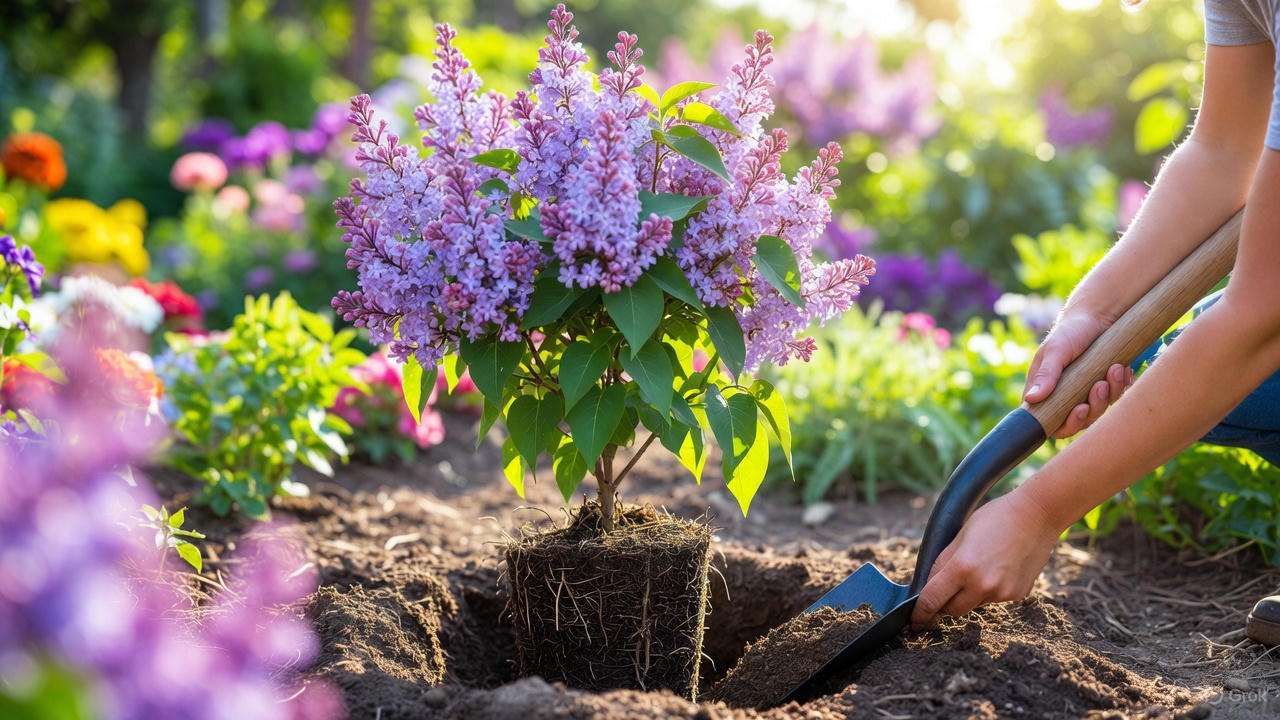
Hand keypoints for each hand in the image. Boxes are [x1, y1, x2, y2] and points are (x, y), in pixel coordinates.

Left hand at [910, 488, 1060, 626]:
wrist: (1037, 515)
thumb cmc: (995, 517)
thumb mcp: (960, 534)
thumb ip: (943, 562)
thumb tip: (930, 584)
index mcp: (962, 567)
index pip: (933, 600)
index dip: (920, 612)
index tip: (915, 620)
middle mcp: (982, 585)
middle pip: (953, 610)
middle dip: (945, 603)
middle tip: (945, 589)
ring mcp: (1002, 593)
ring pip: (974, 604)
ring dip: (969, 595)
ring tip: (981, 566)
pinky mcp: (1018, 595)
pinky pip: (994, 599)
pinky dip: (990, 590)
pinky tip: (999, 567)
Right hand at [1024, 312, 1134, 437]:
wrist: (1096, 316)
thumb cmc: (1069, 332)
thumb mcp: (1056, 351)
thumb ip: (1045, 375)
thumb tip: (1031, 399)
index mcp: (1047, 391)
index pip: (1052, 422)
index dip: (1067, 424)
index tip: (1081, 409)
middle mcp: (1065, 396)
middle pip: (1080, 420)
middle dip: (1094, 406)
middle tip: (1101, 384)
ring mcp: (1086, 392)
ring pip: (1100, 409)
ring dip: (1111, 392)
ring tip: (1114, 369)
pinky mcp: (1105, 386)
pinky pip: (1116, 396)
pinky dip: (1121, 385)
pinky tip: (1121, 368)